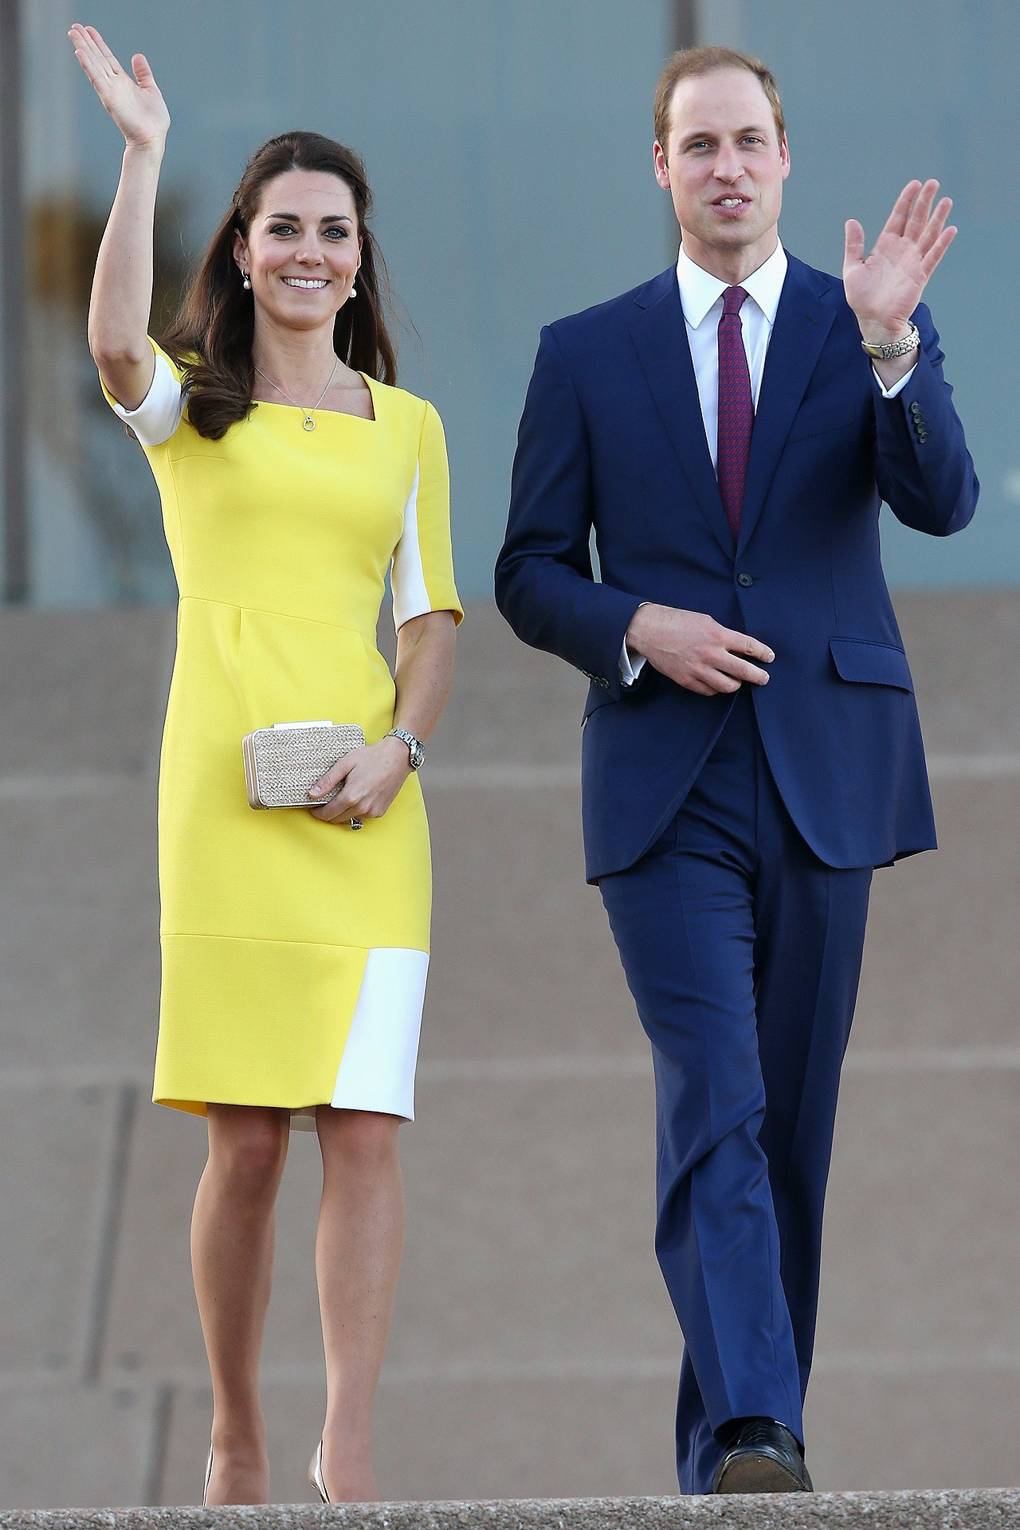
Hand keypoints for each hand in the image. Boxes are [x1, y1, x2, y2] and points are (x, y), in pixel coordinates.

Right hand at [68, 24, 169, 149]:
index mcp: (123, 82)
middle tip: (74, 26)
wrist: (152, 139)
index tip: (89, 29)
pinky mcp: (109, 98)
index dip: (98, 43)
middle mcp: (114, 84)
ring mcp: (110, 90)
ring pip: (93, 64)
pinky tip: (80, 52)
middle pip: (97, 58)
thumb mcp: (151, 90)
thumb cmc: (153, 121)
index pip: (107, 58)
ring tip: (73, 33)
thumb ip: (143, 74)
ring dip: (83, 48)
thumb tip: (137, 56)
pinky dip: (88, 65)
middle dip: (86, 42)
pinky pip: (96, 78)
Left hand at [305, 738, 409, 824]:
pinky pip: (361, 816)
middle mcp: (362, 808)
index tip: (313, 808)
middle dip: (328, 813)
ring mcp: (372, 812)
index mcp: (352, 796)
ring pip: (349, 818)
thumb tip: (312, 794)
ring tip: (341, 797)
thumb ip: (327, 780)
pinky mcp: (380, 812)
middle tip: (324, 802)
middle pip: (337, 819)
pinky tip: (356, 798)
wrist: (397, 757)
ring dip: (341, 812)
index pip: (328, 813)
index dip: (317, 812)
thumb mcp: (345, 763)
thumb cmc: (372, 757)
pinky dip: (355, 811)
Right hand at [626, 604, 772, 695]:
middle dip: (758, 677)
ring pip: (728, 686)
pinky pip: (709, 691)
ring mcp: (698, 670)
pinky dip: (716, 688)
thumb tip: (739, 647)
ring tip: (738, 681)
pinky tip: (717, 683)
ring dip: (736, 684)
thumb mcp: (705, 620)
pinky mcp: (687, 680)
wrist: (649, 630)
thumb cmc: (677, 621)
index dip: (763, 654)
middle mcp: (711, 654)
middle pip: (744, 671)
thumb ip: (723, 634)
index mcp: (718, 635)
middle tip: (764, 678)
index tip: (769, 658)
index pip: (750, 647)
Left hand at [844, 179, 956, 338]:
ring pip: (928, 235)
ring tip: (946, 200)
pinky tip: (950, 230)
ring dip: (937, 218)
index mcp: (885, 245)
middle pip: (916, 221)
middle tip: (933, 183)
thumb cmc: (862, 297)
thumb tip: (851, 221)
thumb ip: (854, 245)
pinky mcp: (920, 275)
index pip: (898, 217)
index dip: (906, 201)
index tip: (914, 184)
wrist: (873, 320)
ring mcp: (913, 261)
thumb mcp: (852, 268)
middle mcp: (902, 250)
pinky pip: (933, 257)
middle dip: (924, 202)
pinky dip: (942, 244)